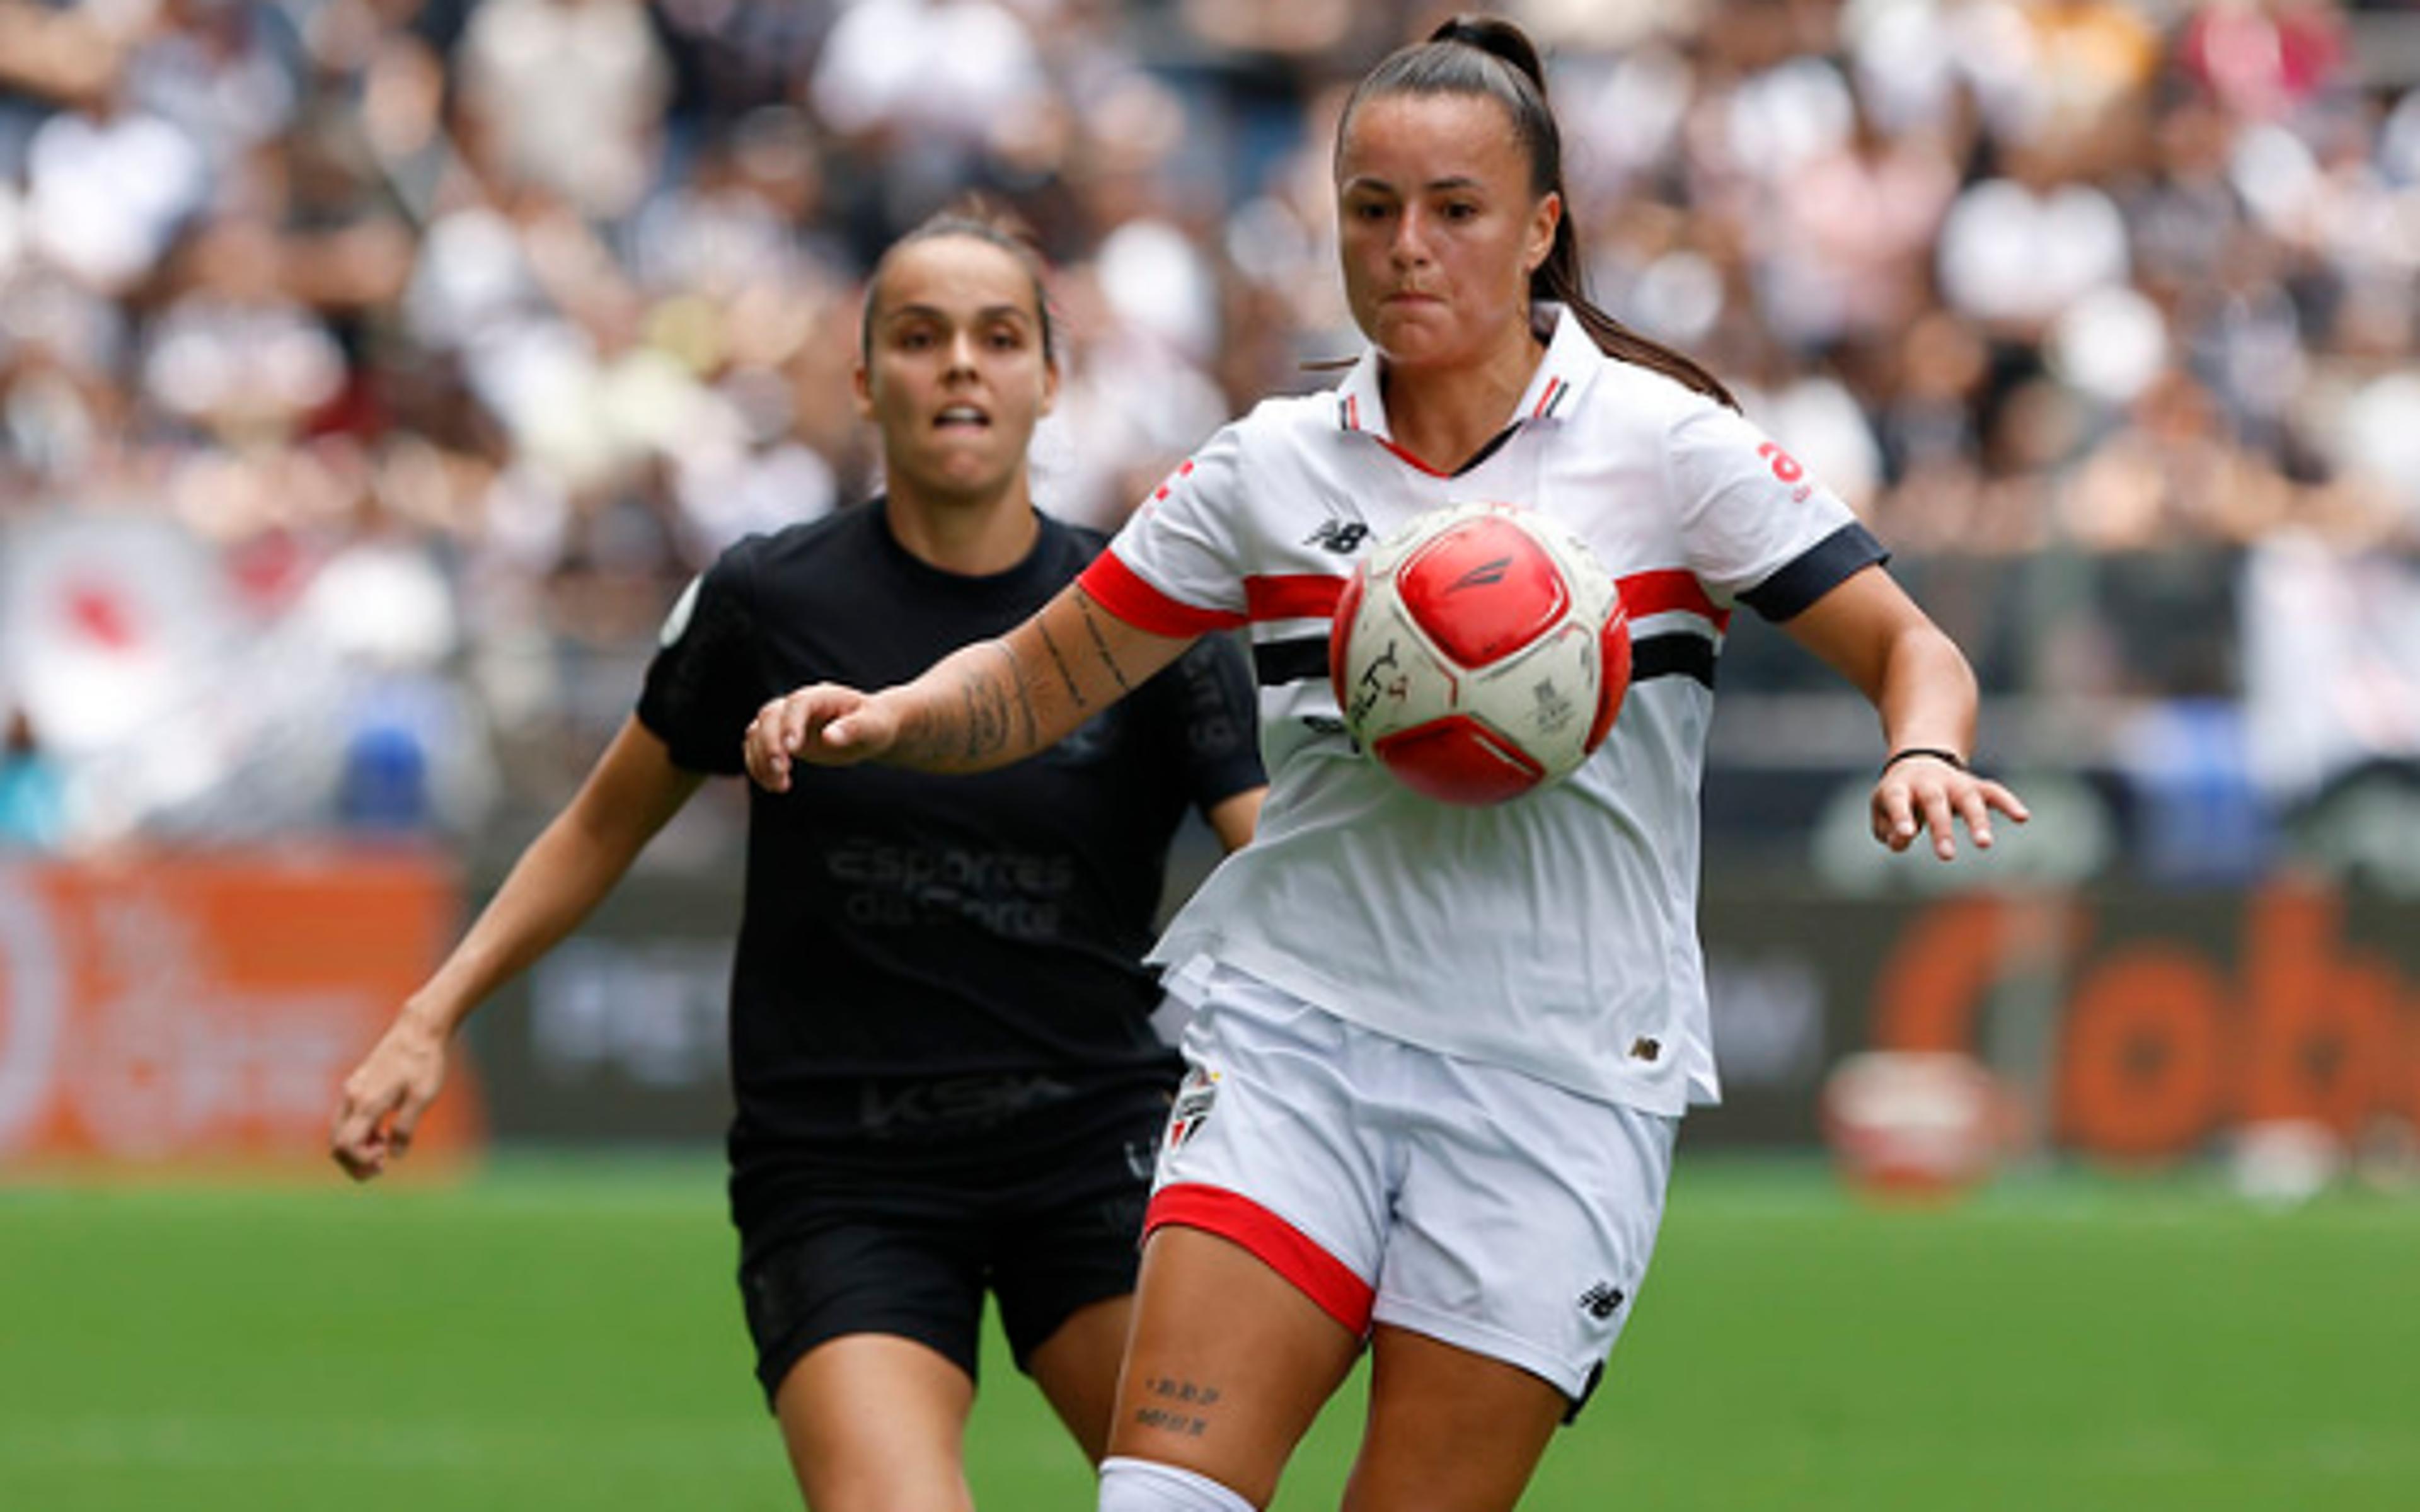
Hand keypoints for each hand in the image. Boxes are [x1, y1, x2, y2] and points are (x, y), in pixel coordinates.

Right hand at [330, 1011, 448, 1180]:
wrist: (419, 1028)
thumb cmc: (424, 1061)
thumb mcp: (423, 1097)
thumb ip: (406, 1128)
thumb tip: (394, 1155)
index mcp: (366, 1102)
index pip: (346, 1145)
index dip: (361, 1162)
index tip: (385, 1162)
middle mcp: (352, 1096)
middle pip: (336, 1142)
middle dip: (353, 1161)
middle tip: (380, 1168)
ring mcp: (353, 1089)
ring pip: (340, 1130)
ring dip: (357, 1148)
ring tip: (384, 1150)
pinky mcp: (358, 1084)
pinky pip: (348, 1118)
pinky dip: (360, 1132)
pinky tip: (382, 1133)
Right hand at [744, 684, 894, 790]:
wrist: (869, 729)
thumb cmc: (875, 724)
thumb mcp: (874, 726)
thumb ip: (854, 729)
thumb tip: (829, 737)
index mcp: (822, 695)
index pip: (798, 703)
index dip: (791, 724)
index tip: (792, 749)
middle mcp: (798, 705)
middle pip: (769, 716)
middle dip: (769, 744)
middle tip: (781, 771)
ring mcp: (786, 720)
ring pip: (757, 732)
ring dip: (760, 759)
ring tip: (780, 785)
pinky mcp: (780, 737)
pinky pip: (757, 748)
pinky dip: (759, 767)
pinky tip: (775, 785)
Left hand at [1871, 756, 2028, 860]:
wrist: (1918, 762)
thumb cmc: (1897, 797)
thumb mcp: (1881, 810)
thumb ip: (1887, 830)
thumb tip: (1900, 842)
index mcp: (1899, 787)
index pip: (1898, 801)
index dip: (1901, 817)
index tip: (1907, 835)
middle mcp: (1928, 782)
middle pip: (1935, 802)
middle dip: (1942, 829)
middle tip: (1946, 856)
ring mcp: (1954, 782)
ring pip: (1967, 798)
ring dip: (1977, 821)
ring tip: (1984, 844)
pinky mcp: (1975, 786)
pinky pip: (1993, 792)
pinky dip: (2008, 803)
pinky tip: (2023, 817)